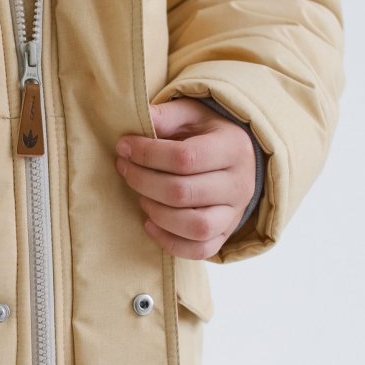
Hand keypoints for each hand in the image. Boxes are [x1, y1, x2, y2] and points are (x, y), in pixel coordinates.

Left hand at [115, 98, 257, 259]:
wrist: (236, 160)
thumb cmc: (206, 135)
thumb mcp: (191, 115)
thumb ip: (167, 115)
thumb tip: (141, 118)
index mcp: (234, 148)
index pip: (185, 158)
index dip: (147, 154)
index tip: (124, 148)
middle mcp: (240, 184)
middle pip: (183, 193)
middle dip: (143, 182)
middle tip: (124, 169)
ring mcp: (234, 214)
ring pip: (194, 226)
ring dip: (156, 213)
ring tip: (141, 196)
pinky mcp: (225, 235)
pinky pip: (199, 250)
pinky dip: (169, 241)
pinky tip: (149, 223)